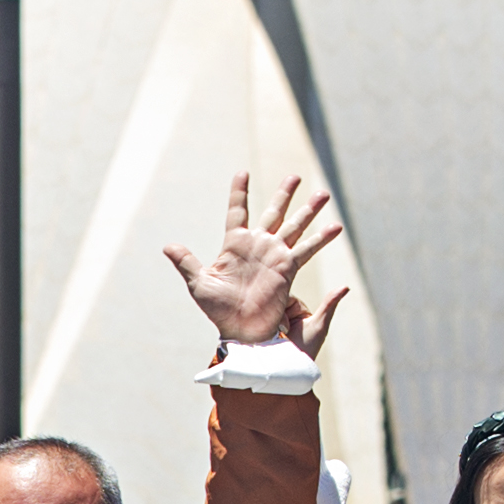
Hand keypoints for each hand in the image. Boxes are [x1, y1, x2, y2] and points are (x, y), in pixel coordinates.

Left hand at [168, 171, 351, 352]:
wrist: (240, 330)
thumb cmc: (218, 310)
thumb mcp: (199, 284)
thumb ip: (187, 262)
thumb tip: (167, 246)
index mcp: (234, 244)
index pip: (237, 211)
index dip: (239, 192)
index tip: (242, 173)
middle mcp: (258, 245)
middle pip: (274, 212)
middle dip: (285, 194)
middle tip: (296, 175)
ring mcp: (275, 255)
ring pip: (295, 225)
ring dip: (309, 210)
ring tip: (324, 193)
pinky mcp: (288, 268)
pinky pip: (307, 249)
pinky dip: (321, 238)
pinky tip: (336, 226)